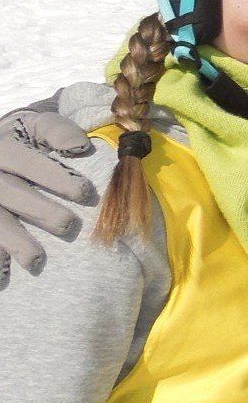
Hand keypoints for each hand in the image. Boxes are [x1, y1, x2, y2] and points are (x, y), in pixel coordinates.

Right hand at [0, 110, 96, 275]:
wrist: (0, 148)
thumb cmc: (26, 140)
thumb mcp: (37, 126)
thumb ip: (57, 131)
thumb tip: (79, 145)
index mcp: (2, 148)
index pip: (25, 162)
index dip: (53, 177)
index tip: (84, 192)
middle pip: (8, 194)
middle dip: (38, 210)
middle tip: (67, 224)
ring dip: (14, 241)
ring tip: (36, 260)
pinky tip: (3, 276)